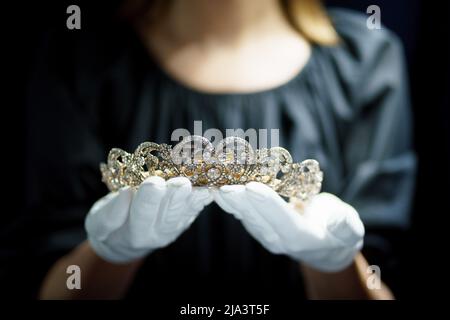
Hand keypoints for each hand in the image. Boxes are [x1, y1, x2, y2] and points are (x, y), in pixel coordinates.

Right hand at [85, 176, 211, 262]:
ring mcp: (175, 226)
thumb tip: (126, 194)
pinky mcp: (185, 217)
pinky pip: (196, 207)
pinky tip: (210, 185)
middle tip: (181, 182)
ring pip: (186, 210)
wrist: (125, 242)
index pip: (142, 214)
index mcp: (136, 233)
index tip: (152, 183)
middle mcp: (159, 231)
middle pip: (169, 212)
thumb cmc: (109, 229)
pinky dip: (203, 196)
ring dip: (194, 195)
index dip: (148, 198)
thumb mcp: (98, 224)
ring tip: (201, 183)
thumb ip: (110, 214)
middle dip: (175, 196)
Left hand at [213, 182, 364, 271]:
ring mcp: (264, 231)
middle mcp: (278, 237)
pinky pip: (241, 208)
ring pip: (244, 213)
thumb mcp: (350, 229)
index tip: (252, 188)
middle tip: (222, 181)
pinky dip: (229, 194)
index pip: (282, 221)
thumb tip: (336, 221)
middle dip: (238, 198)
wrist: (326, 245)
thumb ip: (345, 226)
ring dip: (228, 196)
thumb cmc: (340, 231)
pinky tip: (218, 180)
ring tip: (214, 178)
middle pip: (256, 217)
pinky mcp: (257, 222)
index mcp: (301, 238)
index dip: (267, 204)